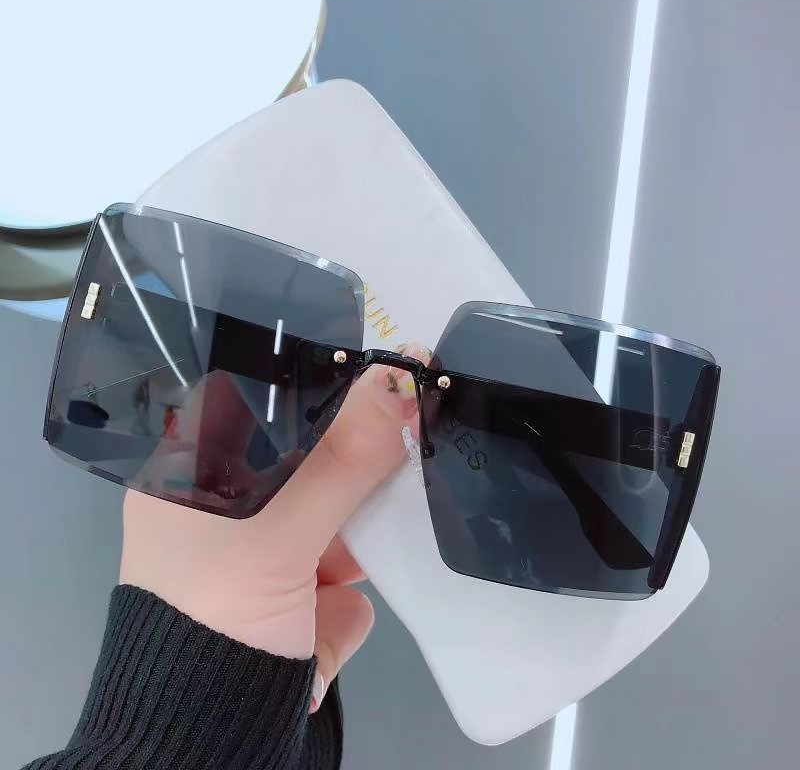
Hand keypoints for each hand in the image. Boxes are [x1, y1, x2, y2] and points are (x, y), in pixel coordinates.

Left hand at [120, 343, 427, 711]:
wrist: (215, 743)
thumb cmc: (215, 616)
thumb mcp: (276, 532)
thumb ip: (342, 458)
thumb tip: (400, 379)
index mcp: (194, 474)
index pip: (257, 400)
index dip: (312, 377)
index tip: (372, 359)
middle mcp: (231, 504)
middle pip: (307, 450)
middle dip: (354, 445)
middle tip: (409, 407)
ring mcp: (272, 548)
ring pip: (338, 502)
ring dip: (367, 506)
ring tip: (406, 477)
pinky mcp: (308, 588)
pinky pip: (352, 553)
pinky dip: (365, 561)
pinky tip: (369, 559)